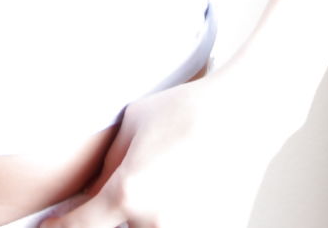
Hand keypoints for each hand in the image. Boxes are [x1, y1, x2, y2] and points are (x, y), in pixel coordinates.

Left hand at [42, 69, 279, 227]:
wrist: (245, 112)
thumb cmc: (183, 111)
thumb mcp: (131, 130)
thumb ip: (104, 169)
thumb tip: (81, 199)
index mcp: (129, 193)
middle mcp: (157, 224)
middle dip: (104, 221)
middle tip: (110, 199)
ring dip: (138, 221)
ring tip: (152, 186)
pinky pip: (180, 227)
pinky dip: (171, 216)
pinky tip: (178, 192)